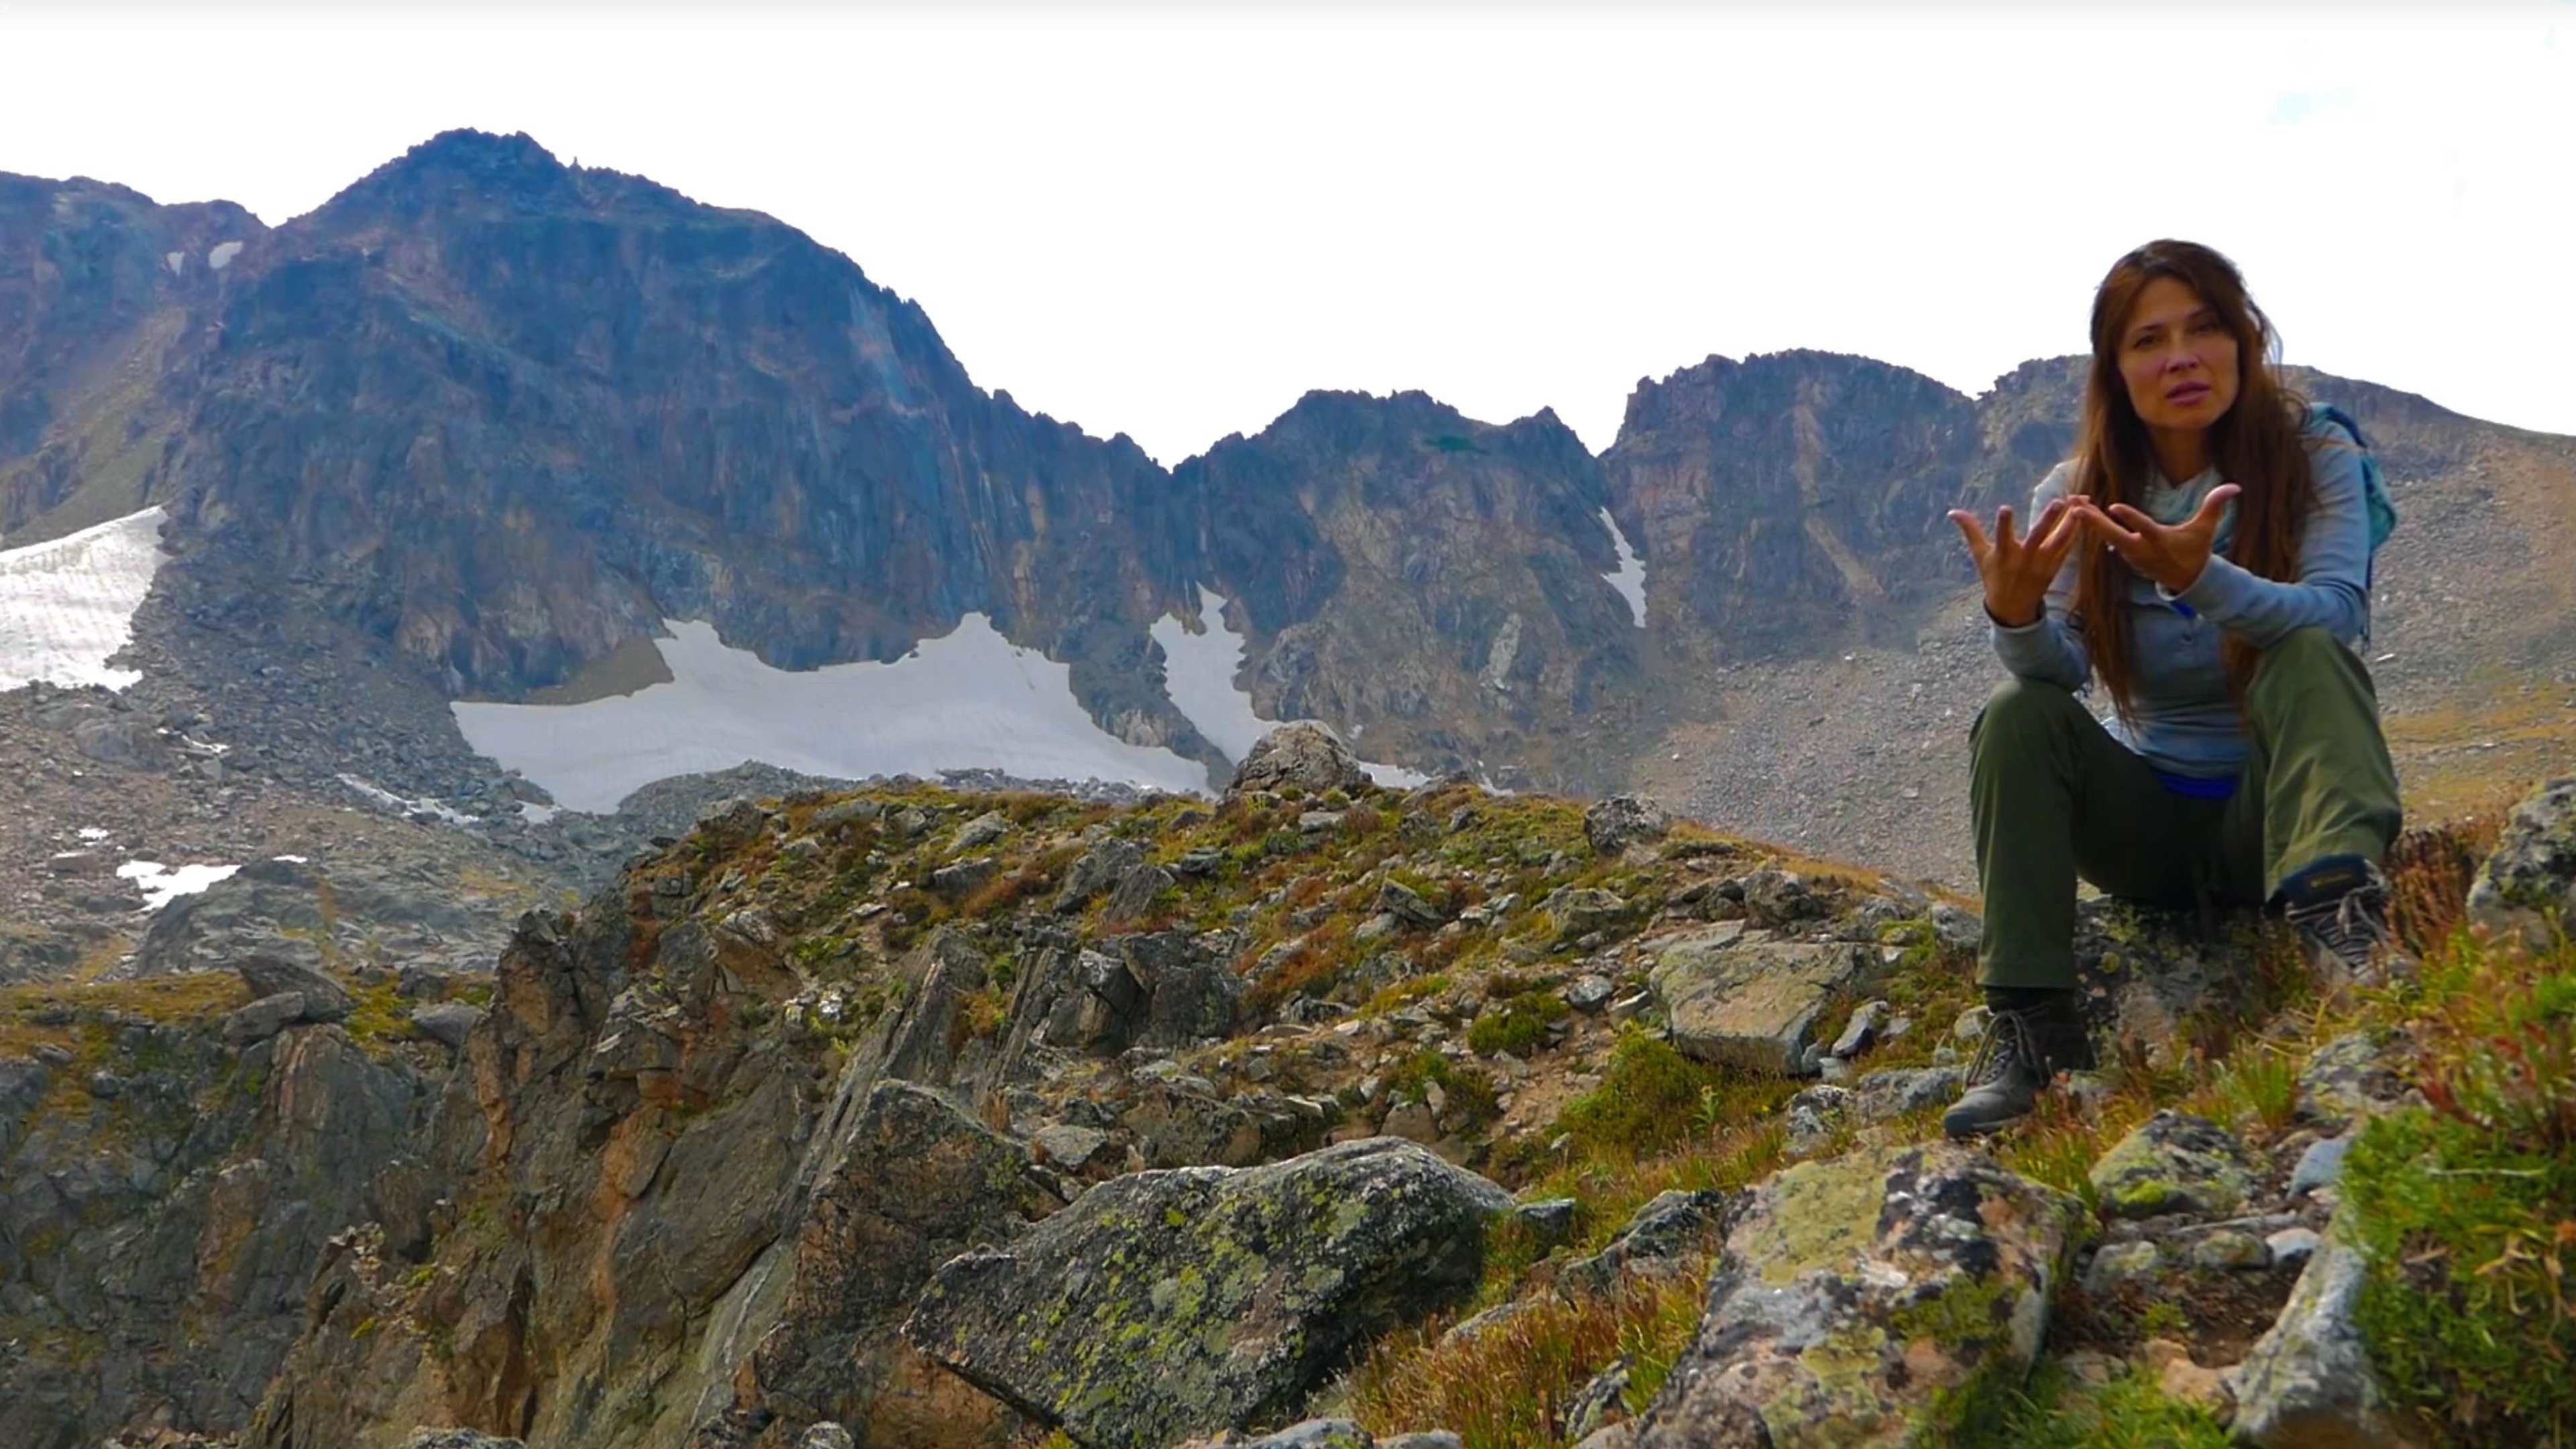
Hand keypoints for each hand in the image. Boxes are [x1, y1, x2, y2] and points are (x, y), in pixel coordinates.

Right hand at [1949, 497, 2083, 626]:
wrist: (2012, 606)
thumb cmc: (1994, 576)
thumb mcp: (1980, 555)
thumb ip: (1970, 530)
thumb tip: (1952, 512)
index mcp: (2004, 556)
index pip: (2002, 536)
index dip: (2003, 523)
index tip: (2005, 508)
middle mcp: (2024, 560)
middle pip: (2038, 537)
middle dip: (2047, 520)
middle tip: (2058, 502)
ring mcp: (2042, 564)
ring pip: (2059, 541)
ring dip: (2070, 523)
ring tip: (2080, 505)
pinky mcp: (2054, 567)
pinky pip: (2067, 548)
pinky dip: (2076, 533)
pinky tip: (2083, 516)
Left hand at [2070, 483, 2240, 593]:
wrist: (2186, 579)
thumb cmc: (2196, 550)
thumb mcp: (2206, 529)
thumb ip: (2215, 506)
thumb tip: (2235, 487)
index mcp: (2160, 541)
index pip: (2144, 528)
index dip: (2130, 518)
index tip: (2113, 506)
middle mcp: (2141, 549)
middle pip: (2114, 535)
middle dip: (2094, 522)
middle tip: (2076, 506)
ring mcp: (2130, 554)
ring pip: (2105, 536)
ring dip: (2089, 521)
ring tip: (2073, 503)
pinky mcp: (2124, 555)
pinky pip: (2105, 540)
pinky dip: (2093, 527)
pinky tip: (2080, 512)